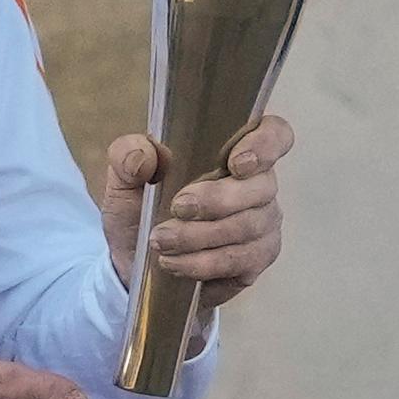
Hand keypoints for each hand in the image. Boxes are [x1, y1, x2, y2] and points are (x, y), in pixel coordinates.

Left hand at [97, 116, 293, 338]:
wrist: (136, 260)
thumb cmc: (141, 209)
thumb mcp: (123, 180)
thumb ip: (127, 155)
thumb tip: (144, 156)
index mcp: (233, 150)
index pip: (275, 135)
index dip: (266, 145)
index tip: (236, 164)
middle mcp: (257, 185)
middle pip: (261, 186)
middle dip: (218, 200)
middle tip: (177, 207)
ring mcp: (262, 223)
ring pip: (248, 226)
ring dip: (202, 236)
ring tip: (162, 242)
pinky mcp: (256, 259)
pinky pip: (241, 260)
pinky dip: (204, 262)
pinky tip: (176, 263)